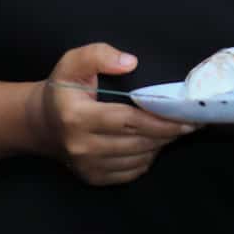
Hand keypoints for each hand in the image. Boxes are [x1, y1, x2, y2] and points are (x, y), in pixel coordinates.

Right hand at [35, 44, 194, 185]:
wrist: (41, 123)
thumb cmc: (63, 90)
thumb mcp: (73, 63)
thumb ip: (99, 55)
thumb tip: (130, 62)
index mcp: (77, 117)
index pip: (128, 121)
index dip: (161, 120)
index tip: (188, 116)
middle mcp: (81, 146)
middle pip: (138, 141)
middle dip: (169, 132)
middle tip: (192, 120)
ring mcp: (88, 166)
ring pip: (139, 158)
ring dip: (161, 144)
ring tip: (174, 128)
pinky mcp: (94, 178)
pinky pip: (132, 171)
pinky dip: (147, 157)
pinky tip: (152, 141)